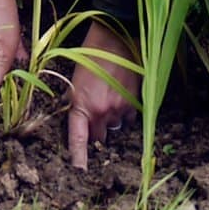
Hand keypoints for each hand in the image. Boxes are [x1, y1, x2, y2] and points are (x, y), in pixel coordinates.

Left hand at [66, 20, 140, 170]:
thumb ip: (75, 100)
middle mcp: (101, 111)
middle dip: (95, 129)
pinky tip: (121, 96)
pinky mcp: (134, 102)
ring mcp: (119, 108)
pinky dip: (124, 112)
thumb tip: (75, 113)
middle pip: (98, 136)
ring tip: (108, 98)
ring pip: (114, 126)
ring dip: (110, 119)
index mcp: (82, 105)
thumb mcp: (74, 78)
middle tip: (94, 114)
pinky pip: (129, 118)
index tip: (79, 171)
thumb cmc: (90, 54)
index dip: (78, 157)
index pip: (78, 139)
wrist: (115, 38)